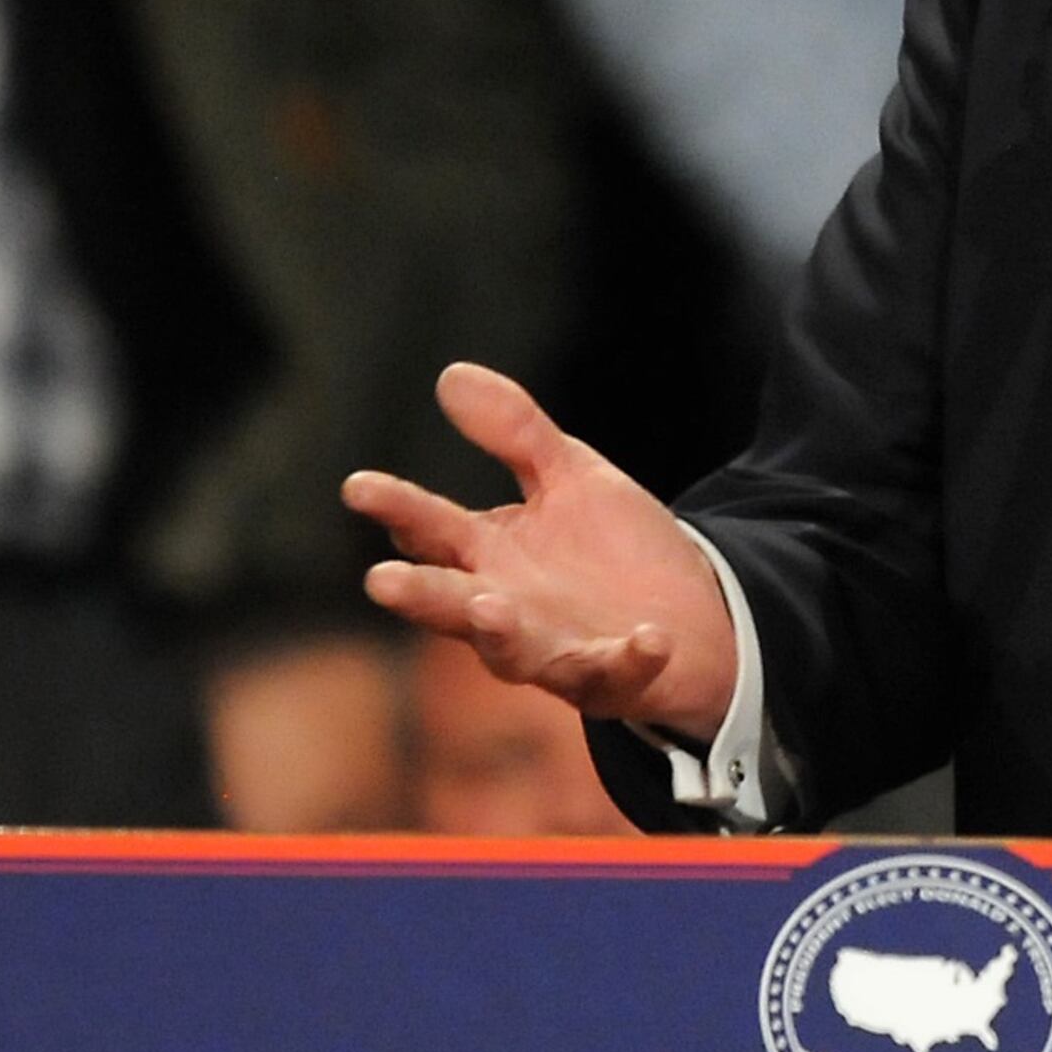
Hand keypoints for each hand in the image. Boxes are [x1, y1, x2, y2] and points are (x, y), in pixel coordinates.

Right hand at [349, 364, 736, 736]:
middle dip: (420, 594)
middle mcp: (507, 609)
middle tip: (381, 581)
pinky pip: (616, 671)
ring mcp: (555, 651)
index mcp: (488, 556)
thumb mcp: (569, 478)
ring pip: (513, 652)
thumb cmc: (610, 550)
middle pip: (452, 602)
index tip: (360, 486)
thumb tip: (451, 374)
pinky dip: (630, 658)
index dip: (397, 508)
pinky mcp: (612, 677)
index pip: (430, 529)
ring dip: (500, 633)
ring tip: (489, 608)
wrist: (691, 617)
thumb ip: (515, 434)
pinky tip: (649, 637)